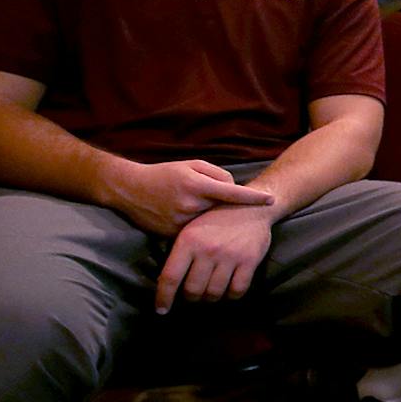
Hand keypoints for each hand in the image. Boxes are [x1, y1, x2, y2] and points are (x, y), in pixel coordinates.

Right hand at [102, 158, 274, 235]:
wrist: (129, 190)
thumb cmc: (164, 174)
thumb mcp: (190, 165)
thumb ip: (216, 174)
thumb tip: (235, 188)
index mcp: (196, 184)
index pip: (232, 193)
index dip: (253, 198)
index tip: (271, 200)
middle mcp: (191, 205)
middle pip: (222, 209)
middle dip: (225, 206)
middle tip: (217, 201)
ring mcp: (182, 223)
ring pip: (210, 223)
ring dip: (211, 218)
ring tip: (194, 207)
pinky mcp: (174, 236)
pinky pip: (196, 234)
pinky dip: (199, 228)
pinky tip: (186, 218)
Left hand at [155, 204, 275, 313]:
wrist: (251, 206)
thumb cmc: (216, 219)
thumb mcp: (192, 229)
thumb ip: (180, 253)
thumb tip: (166, 283)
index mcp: (188, 240)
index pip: (170, 277)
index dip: (163, 298)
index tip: (161, 310)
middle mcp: (207, 249)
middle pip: (193, 290)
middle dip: (191, 297)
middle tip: (193, 294)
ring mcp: (230, 255)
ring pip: (214, 293)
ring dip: (210, 298)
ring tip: (210, 292)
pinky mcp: (249, 260)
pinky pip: (237, 290)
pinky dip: (231, 296)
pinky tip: (228, 291)